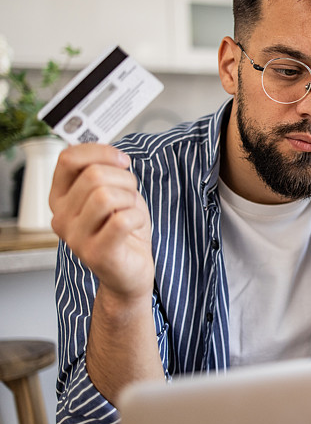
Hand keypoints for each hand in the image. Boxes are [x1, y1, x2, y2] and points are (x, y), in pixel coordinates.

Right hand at [50, 144, 153, 302]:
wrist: (130, 271)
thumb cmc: (123, 230)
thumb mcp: (111, 192)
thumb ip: (102, 171)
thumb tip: (109, 154)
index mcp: (60, 197)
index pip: (68, 159)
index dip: (101, 152)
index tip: (122, 161)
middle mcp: (61, 217)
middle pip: (93, 175)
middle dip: (124, 179)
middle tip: (130, 196)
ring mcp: (76, 237)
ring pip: (106, 195)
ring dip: (130, 199)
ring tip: (131, 212)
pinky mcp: (96, 253)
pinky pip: (122, 220)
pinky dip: (137, 217)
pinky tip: (134, 226)